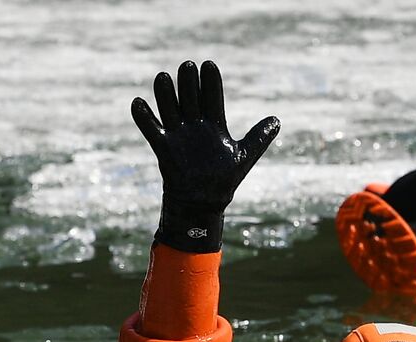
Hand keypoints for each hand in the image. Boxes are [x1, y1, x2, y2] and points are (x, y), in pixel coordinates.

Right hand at [131, 60, 279, 252]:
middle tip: (187, 66)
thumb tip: (277, 120)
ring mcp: (178, 135)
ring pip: (170, 109)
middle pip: (190, 98)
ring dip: (165, 95)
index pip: (212, 98)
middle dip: (189, 83)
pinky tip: (138, 102)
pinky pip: (151, 129)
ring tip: (163, 78)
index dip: (211, 83)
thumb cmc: (224, 178)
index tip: (209, 65)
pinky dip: (144, 118)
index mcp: (214, 124)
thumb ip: (259, 138)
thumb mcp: (244, 156)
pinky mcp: (164, 147)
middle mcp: (195, 125)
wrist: (204, 201)